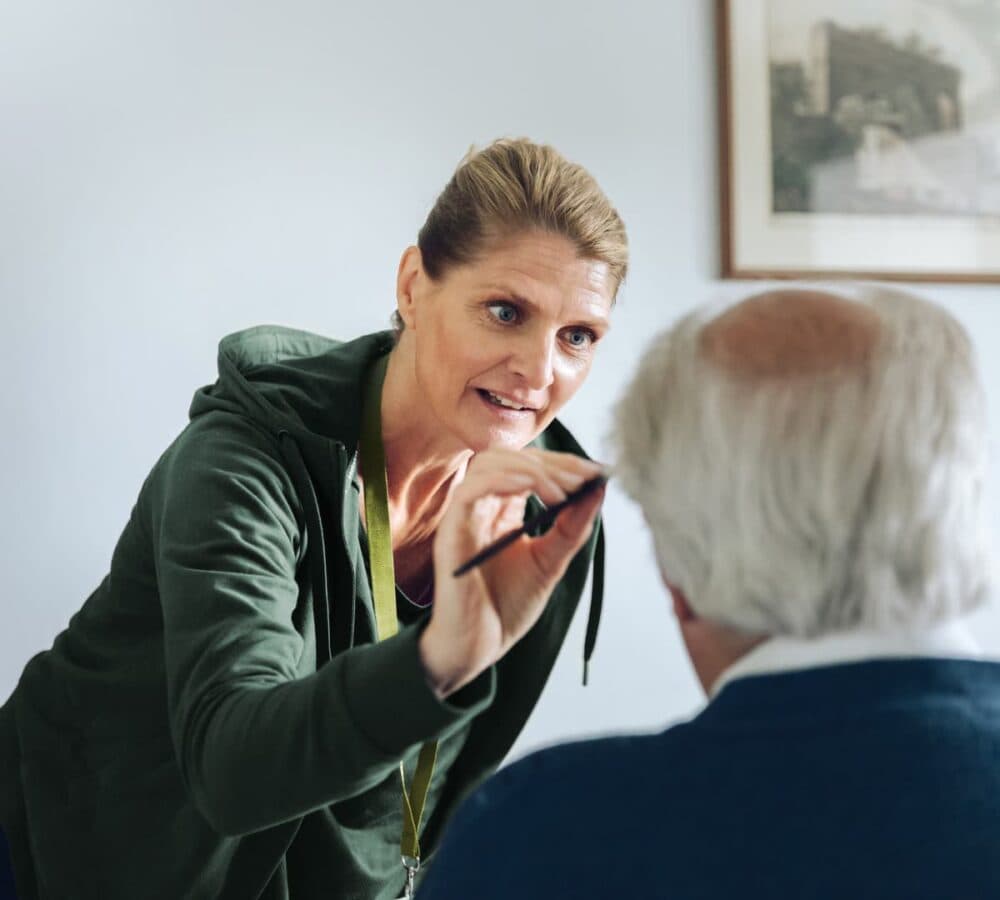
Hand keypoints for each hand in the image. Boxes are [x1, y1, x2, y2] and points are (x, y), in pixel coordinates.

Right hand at [419, 448, 605, 697]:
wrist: (478, 649)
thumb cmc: (507, 608)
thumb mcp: (550, 562)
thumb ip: (572, 528)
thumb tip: (599, 490)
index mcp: (501, 510)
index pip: (528, 466)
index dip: (563, 463)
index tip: (597, 471)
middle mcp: (480, 506)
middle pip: (510, 457)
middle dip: (552, 463)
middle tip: (584, 479)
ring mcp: (463, 516)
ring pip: (489, 464)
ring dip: (531, 470)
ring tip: (562, 495)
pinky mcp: (451, 531)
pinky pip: (470, 490)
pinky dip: (503, 481)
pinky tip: (534, 491)